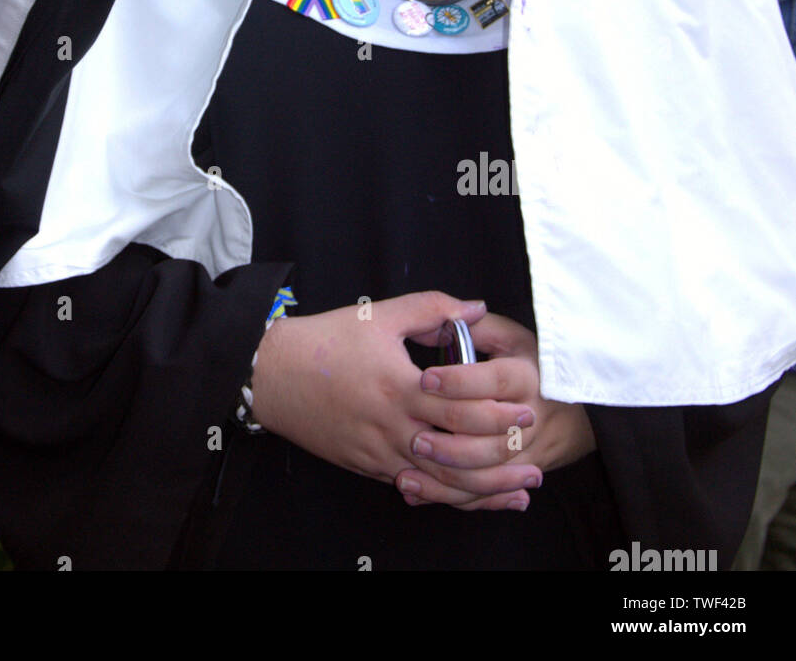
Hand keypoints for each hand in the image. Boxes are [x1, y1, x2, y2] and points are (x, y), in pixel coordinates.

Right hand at [250, 291, 536, 487]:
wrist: (272, 373)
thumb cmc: (326, 340)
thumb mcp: (379, 315)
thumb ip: (432, 308)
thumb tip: (476, 308)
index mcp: (399, 387)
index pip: (460, 408)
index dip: (497, 412)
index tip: (526, 409)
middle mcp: (391, 427)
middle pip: (457, 452)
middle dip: (500, 456)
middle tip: (532, 453)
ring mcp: (378, 453)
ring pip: (439, 481)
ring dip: (483, 490)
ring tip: (519, 491)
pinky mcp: (366, 467)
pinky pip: (413, 488)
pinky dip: (446, 496)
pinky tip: (470, 498)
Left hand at [395, 313, 596, 510]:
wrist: (582, 408)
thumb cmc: (535, 364)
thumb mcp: (512, 337)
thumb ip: (477, 327)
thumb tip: (445, 318)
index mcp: (528, 377)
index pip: (495, 381)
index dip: (460, 381)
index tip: (425, 379)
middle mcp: (531, 418)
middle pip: (492, 436)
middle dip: (451, 438)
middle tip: (414, 434)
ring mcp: (528, 451)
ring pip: (489, 471)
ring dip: (449, 472)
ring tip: (412, 463)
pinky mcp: (518, 475)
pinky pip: (485, 493)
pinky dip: (451, 496)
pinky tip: (416, 490)